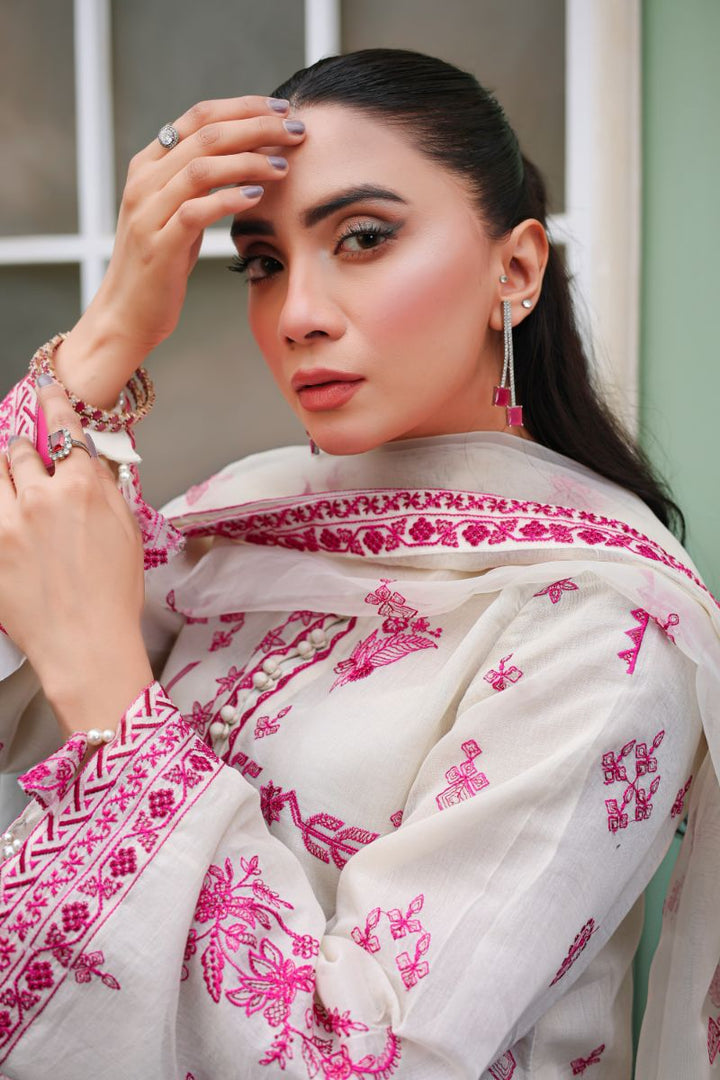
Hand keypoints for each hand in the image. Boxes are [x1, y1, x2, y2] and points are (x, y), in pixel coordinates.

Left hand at [0, 381, 152, 736]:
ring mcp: (7, 523)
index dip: (52, 402)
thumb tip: (91, 463)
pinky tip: (11, 521)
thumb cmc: (113, 596)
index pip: (62, 426)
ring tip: (12, 491)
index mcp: (81, 488)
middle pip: (16, 449)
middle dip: (22, 452)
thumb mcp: (127, 532)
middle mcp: (40, 496)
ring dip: (2, 475)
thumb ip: (106, 490)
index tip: (45, 388)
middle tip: (29, 464)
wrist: (85, 644)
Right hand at [55, 95, 305, 405]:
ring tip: (284, 165)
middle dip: (256, 127)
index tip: (282, 110)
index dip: (244, 107)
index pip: (200, 117)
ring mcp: (147, 212)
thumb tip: (246, 158)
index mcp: (148, 165)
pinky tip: (258, 196)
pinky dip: (229, 199)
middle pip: (206, 134)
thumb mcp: (177, 215)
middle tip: (295, 131)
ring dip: (249, 161)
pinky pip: (196, 211)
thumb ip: (199, 185)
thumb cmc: (159, 266)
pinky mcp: (158, 245)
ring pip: (201, 167)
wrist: (126, 315)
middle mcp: (144, 181)